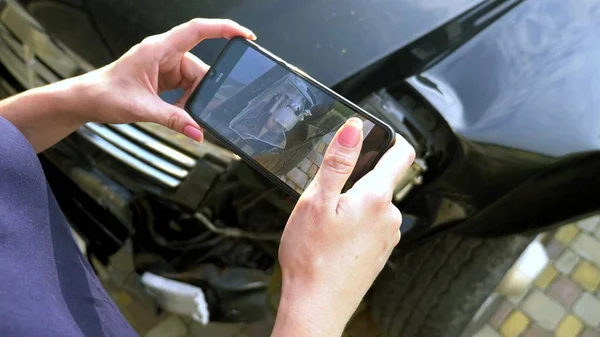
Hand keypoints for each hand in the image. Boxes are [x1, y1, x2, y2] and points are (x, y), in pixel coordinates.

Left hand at [79, 18, 255, 141]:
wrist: (87, 100)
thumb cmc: (105, 94)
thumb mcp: (142, 109)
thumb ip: (173, 120)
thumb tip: (198, 132)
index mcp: (158, 49)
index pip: (197, 30)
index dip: (224, 29)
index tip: (245, 35)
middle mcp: (165, 53)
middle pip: (200, 68)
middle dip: (202, 92)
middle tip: (197, 111)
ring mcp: (166, 66)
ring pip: (195, 81)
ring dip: (192, 100)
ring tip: (179, 115)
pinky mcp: (165, 78)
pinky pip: (186, 88)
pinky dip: (186, 103)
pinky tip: (176, 113)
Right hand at [272, 118, 415, 336]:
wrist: (316, 305)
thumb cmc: (311, 257)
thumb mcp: (316, 200)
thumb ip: (337, 161)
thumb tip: (354, 129)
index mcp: (376, 197)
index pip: (402, 154)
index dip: (391, 138)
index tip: (377, 135)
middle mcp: (390, 216)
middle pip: (382, 180)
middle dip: (358, 178)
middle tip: (328, 193)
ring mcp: (387, 236)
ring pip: (375, 204)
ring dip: (355, 204)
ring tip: (327, 221)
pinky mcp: (380, 253)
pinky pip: (372, 226)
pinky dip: (355, 225)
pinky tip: (334, 239)